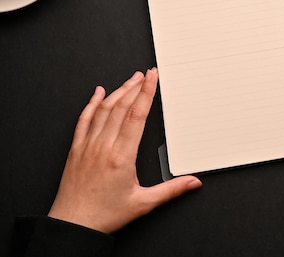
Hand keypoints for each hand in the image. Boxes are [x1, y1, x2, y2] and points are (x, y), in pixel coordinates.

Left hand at [48, 69, 201, 233]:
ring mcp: (88, 146)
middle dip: (135, 87)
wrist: (73, 225)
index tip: (153, 78)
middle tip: (146, 73)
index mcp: (121, 156)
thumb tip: (193, 182)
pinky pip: (84, 120)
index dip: (146, 93)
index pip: (136, 116)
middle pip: (121, 107)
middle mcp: (103, 146)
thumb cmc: (104, 215)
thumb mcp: (143, 203)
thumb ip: (171, 190)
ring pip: (103, 110)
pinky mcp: (76, 149)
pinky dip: (91, 104)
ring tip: (130, 79)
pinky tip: (97, 93)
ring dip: (118, 91)